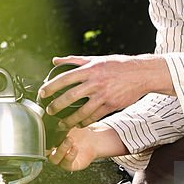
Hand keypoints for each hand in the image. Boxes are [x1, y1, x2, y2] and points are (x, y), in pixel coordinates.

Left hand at [37, 55, 173, 128]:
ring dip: (69, 120)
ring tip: (62, 124)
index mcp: (90, 69)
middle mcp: (95, 82)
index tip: (42, 93)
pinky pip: (95, 117)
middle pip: (70, 97)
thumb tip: (55, 61)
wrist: (141, 74)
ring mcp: (103, 95)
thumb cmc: (118, 65)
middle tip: (49, 111)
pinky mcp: (111, 105)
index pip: (64, 78)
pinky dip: (85, 122)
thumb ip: (74, 60)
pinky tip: (79, 124)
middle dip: (56, 106)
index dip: (51, 87)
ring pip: (82, 111)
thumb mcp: (96, 59)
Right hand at [46, 123, 128, 171]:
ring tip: (69, 140)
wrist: (95, 139)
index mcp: (51, 142)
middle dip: (50, 145)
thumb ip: (59, 120)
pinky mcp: (72, 165)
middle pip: (45, 153)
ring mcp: (62, 159)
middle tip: (60, 136)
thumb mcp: (68, 123)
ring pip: (54, 160)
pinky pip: (67, 164)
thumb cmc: (80, 132)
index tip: (45, 133)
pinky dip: (70, 156)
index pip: (40, 143)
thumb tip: (52, 109)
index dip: (40, 140)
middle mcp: (55, 152)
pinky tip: (75, 147)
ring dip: (61, 150)